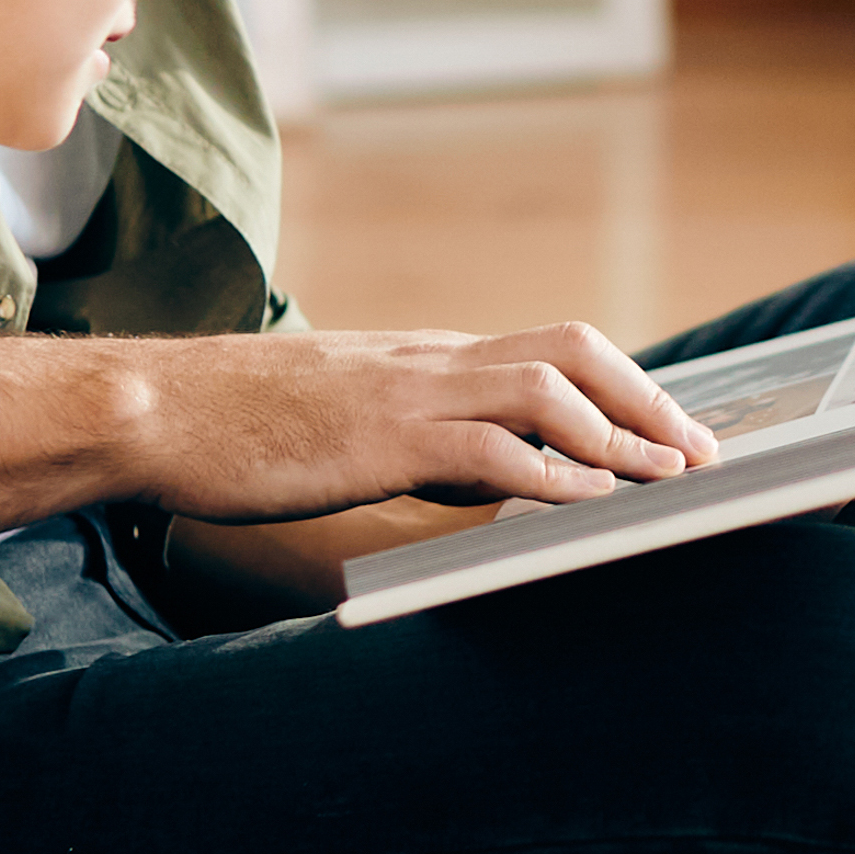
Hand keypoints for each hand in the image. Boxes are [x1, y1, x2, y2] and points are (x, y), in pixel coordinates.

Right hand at [0, 322, 720, 527]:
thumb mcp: (347, 422)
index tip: (672, 428)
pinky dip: (552, 474)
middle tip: (701, 450)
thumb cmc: (237, 426)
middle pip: (573, 350)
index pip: (550, 351)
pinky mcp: (380, 436)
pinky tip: (589, 503)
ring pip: (547, 390)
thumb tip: (487, 476)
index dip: (623, 386)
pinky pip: (489, 448)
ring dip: (621, 436)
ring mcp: (407, 391)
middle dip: (647, 398)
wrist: (153, 409)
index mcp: (426, 357)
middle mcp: (431, 360)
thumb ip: (418, 439)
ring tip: (670, 477)